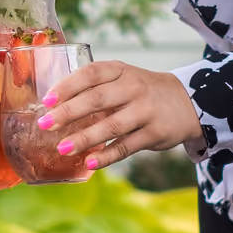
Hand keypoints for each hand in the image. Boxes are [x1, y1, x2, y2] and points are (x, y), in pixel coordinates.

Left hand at [39, 60, 203, 170]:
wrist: (187, 102)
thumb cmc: (141, 91)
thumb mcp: (122, 78)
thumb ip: (94, 88)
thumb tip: (53, 107)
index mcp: (120, 70)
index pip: (90, 74)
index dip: (67, 86)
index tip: (47, 100)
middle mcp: (133, 88)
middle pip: (97, 99)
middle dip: (68, 112)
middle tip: (45, 124)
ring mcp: (145, 111)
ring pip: (110, 125)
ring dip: (84, 138)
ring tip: (62, 148)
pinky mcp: (154, 133)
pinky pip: (126, 146)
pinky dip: (106, 156)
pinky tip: (89, 162)